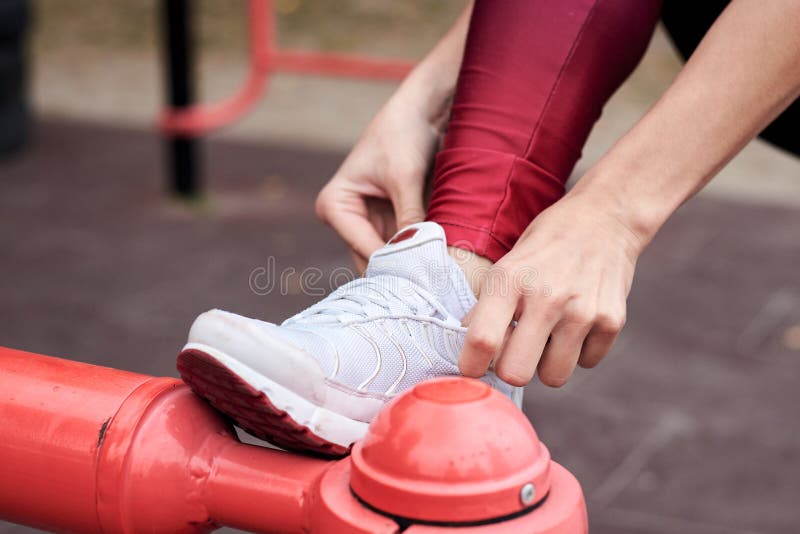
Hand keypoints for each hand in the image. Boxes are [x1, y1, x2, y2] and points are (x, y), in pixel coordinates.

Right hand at [315, 94, 443, 271]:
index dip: (393, 263)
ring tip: (437, 277)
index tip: (421, 280)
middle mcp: (346, 217)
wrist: (421, 110)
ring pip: (389, 258)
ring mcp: (368, 221)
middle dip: (400, 269)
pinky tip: (438, 264)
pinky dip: (418, 254)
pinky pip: (403, 247)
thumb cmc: (403, 134)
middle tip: (431, 285)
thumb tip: (420, 257)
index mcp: (334, 204)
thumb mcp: (405, 178)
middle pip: (372, 258)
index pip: (364, 246)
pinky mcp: (389, 220)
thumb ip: (409, 218)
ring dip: (411, 265)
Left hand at [459, 191, 643, 386]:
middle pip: (516, 373)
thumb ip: (486, 307)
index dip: (470, 365)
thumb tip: (466, 347)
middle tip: (516, 350)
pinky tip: (577, 322)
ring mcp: (582, 311)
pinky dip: (580, 351)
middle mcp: (546, 297)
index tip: (472, 367)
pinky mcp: (611, 321)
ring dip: (548, 363)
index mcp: (510, 280)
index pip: (482, 341)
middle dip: (512, 369)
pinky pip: (587, 364)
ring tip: (550, 332)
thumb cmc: (547, 245)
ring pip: (553, 377)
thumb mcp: (506, 265)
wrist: (605, 218)